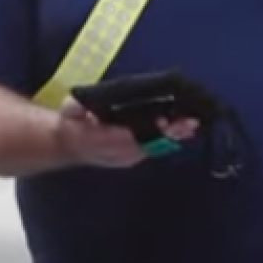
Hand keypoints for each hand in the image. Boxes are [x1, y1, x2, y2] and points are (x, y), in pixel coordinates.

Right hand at [54, 97, 198, 168]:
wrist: (69, 144)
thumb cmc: (73, 124)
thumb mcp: (69, 111)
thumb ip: (74, 108)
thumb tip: (77, 106)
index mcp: (104, 141)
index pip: (129, 138)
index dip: (147, 131)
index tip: (163, 122)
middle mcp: (120, 153)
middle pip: (149, 144)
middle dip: (170, 134)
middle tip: (190, 122)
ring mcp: (129, 156)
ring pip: (155, 147)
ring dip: (175, 136)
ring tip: (193, 124)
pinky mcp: (135, 155)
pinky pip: (155, 147)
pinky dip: (170, 138)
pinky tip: (184, 130)